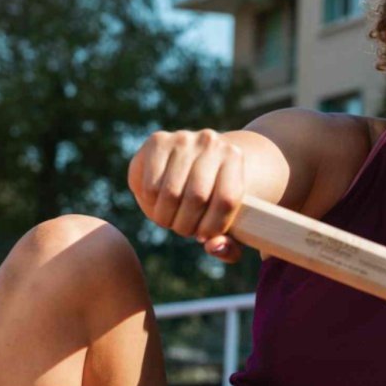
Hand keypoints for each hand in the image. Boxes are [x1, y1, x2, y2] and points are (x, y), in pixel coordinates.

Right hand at [128, 129, 243, 262]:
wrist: (201, 159)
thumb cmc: (218, 197)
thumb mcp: (232, 222)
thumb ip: (230, 245)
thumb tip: (213, 246)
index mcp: (236, 158)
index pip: (227, 200)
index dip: (212, 226)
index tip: (204, 235)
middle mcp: (212, 142)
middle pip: (196, 197)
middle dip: (186, 225)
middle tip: (184, 229)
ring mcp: (183, 139)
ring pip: (170, 193)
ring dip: (166, 218)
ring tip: (171, 218)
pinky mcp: (157, 141)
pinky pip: (149, 186)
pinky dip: (150, 203)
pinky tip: (157, 203)